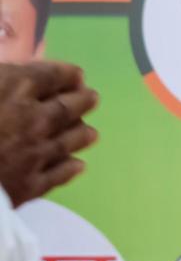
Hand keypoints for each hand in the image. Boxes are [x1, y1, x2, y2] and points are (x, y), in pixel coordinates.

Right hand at [0, 61, 97, 206]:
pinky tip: (79, 166)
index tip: (76, 75)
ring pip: (71, 140)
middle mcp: (35, 117)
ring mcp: (36, 153)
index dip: (66, 74)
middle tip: (92, 98)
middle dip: (82, 100)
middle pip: (69, 106)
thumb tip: (10, 76)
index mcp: (15, 87)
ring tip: (91, 132)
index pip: (52, 75)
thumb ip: (0, 79)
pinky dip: (71, 168)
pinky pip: (59, 175)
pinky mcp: (29, 186)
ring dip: (82, 133)